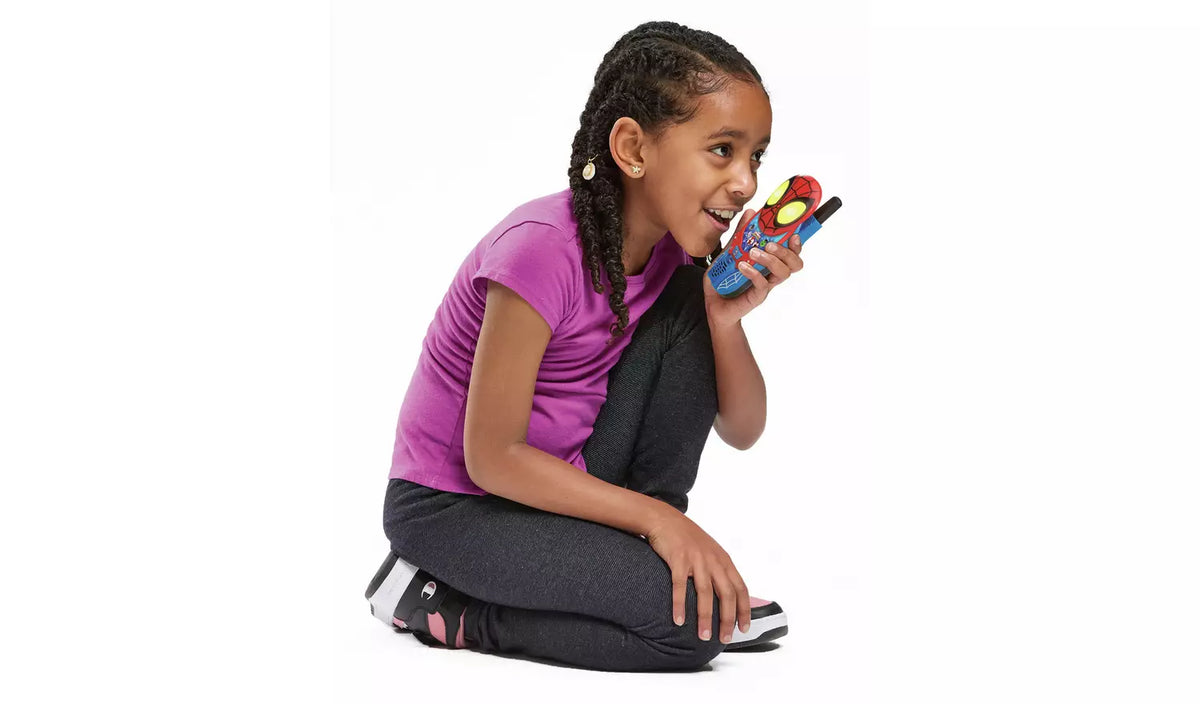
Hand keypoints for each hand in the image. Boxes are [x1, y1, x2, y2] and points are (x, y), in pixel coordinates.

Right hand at [645, 504, 751, 643]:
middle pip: (726, 595)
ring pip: (705, 593)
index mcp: (723, 561)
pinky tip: (679, 620)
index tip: (743, 629)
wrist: (665, 519)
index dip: (744, 610)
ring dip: (706, 618)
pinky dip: (680, 605)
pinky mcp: (678, 559)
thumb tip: (727, 595)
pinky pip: (680, 586)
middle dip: (727, 619)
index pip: (740, 589)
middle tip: (724, 639)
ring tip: (704, 636)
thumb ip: (719, 570)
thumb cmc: (687, 539)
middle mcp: (713, 560)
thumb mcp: (710, 552)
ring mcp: (696, 559)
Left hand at [702, 208, 804, 330]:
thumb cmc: (724, 281)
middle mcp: (771, 274)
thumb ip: (740, 235)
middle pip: (794, 264)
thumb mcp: (729, 253)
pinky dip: (754, 272)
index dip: (797, 243)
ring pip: (783, 273)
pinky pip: (762, 284)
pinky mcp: (756, 297)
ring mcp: (765, 286)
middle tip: (770, 243)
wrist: (714, 306)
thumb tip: (750, 213)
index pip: (792, 253)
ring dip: (771, 260)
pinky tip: (742, 266)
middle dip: (787, 251)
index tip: (794, 232)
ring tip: (754, 252)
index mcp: (769, 263)